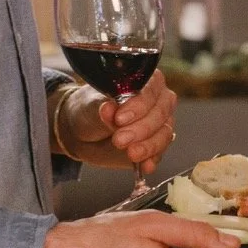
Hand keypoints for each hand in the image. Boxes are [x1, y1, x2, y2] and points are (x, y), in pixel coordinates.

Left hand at [58, 70, 177, 173]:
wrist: (82, 133)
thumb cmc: (89, 110)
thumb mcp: (91, 106)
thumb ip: (102, 108)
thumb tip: (109, 108)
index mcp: (145, 82)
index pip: (150, 91)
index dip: (139, 105)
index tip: (120, 118)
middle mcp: (158, 101)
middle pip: (160, 114)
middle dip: (141, 129)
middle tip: (120, 139)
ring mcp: (159, 124)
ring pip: (164, 134)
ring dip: (148, 146)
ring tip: (131, 153)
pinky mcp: (156, 145)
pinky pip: (160, 152)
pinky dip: (153, 159)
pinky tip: (145, 165)